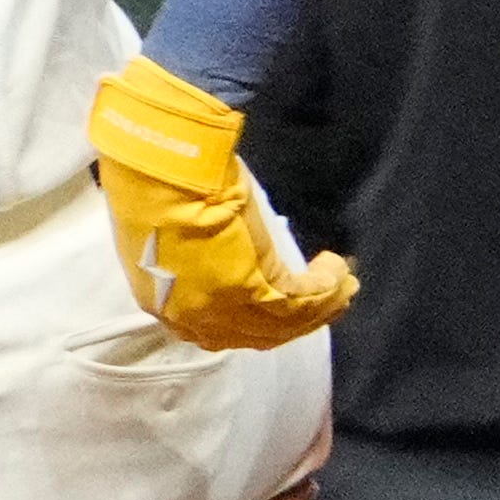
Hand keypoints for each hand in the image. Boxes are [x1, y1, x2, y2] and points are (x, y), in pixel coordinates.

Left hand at [86, 55, 354, 349]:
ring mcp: (218, 308)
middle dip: (298, 321)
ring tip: (341, 283)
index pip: (223, 330)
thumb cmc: (161, 182)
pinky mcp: (246, 290)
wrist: (158, 165)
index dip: (261, 320)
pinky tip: (338, 269)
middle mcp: (192, 317)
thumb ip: (201, 256)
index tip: (284, 304)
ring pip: (284, 322)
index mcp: (166, 301)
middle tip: (327, 301)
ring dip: (320, 305)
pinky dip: (326, 287)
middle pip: (257, 334)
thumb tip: (232, 255)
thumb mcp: (179, 231)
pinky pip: (300, 301)